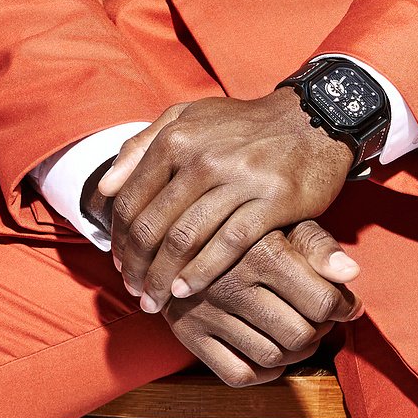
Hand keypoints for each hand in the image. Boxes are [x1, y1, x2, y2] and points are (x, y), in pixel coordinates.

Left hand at [94, 92, 357, 310]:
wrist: (313, 118)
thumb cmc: (243, 126)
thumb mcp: (188, 118)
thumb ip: (142, 146)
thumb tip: (104, 186)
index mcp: (177, 139)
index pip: (131, 199)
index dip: (118, 238)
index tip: (118, 263)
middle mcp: (204, 158)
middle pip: (153, 225)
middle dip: (136, 266)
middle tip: (132, 290)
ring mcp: (239, 179)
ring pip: (186, 239)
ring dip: (162, 277)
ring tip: (154, 300)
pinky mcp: (273, 200)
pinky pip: (228, 244)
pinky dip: (201, 272)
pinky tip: (186, 290)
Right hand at [161, 218, 362, 388]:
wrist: (177, 235)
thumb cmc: (245, 230)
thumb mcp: (283, 223)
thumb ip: (320, 246)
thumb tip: (352, 272)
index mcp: (260, 251)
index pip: (322, 302)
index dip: (343, 308)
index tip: (346, 306)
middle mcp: (231, 283)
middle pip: (301, 335)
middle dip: (320, 331)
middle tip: (320, 319)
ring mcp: (206, 312)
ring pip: (273, 358)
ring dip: (296, 353)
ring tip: (298, 333)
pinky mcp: (188, 334)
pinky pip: (238, 375)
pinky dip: (262, 372)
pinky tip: (269, 351)